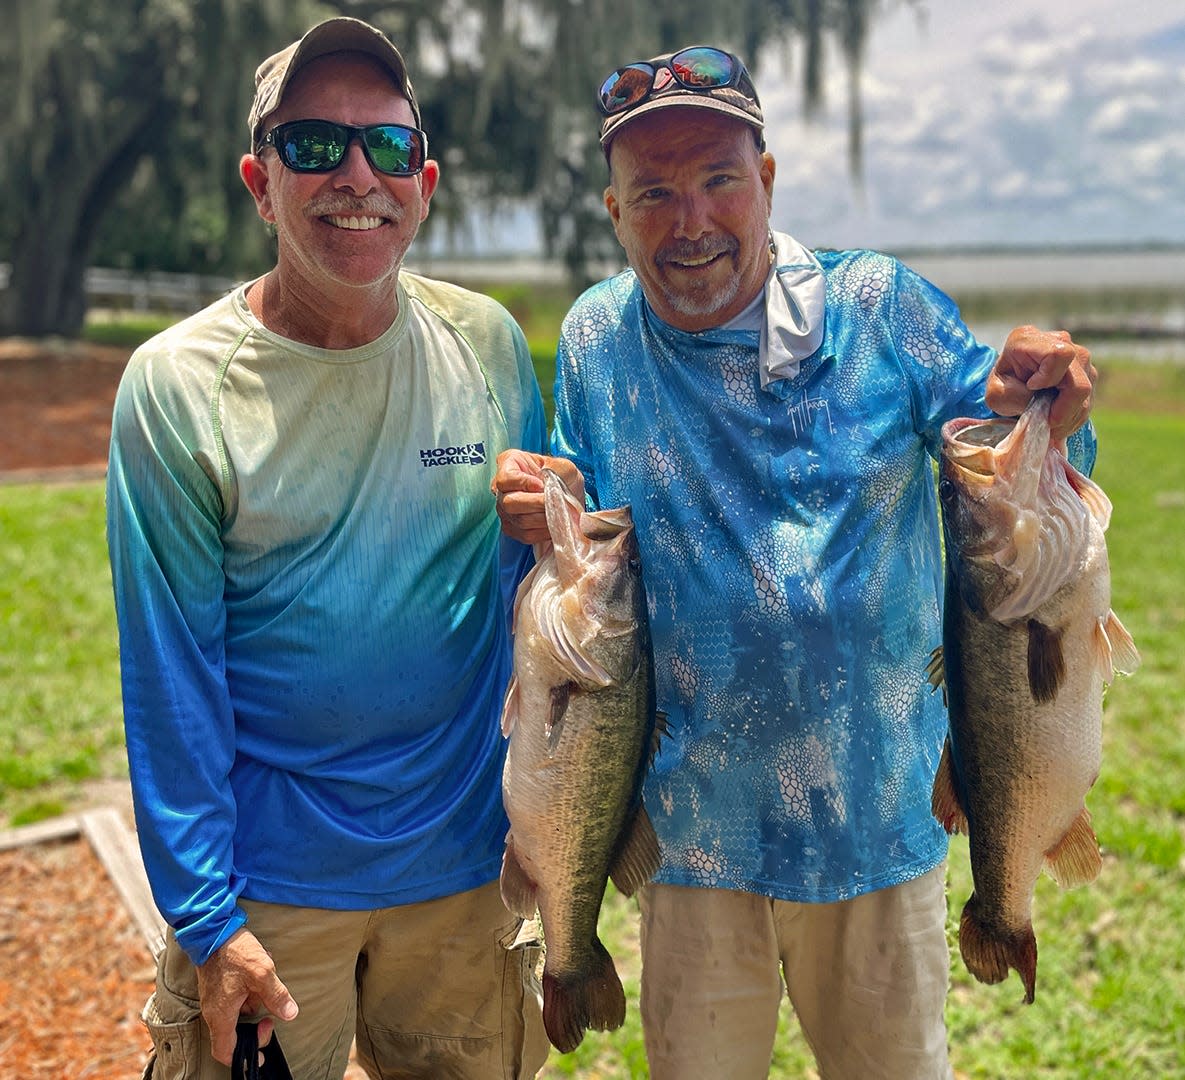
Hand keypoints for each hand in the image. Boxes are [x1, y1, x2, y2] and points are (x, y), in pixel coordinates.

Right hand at [195, 928, 298, 1065]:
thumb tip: (290, 1014)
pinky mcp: (218, 985)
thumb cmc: (234, 951)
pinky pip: (236, 996)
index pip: (225, 1052)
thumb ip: (276, 995)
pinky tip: (260, 968)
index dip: (244, 1058)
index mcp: (221, 1015)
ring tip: (265, 979)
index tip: (262, 1052)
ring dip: (256, 999)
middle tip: (272, 1015)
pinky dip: (250, 987)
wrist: (213, 929)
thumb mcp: (262, 972)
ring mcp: (214, 998)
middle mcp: (213, 1011)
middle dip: (256, 1025)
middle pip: (234, 1033)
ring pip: (238, 1011)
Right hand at [491, 450, 585, 548]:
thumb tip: (548, 489)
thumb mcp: (563, 465)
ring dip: (543, 518)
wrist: (568, 492)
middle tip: (554, 502)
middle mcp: (502, 488)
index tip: (541, 485)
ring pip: (519, 521)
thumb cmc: (562, 474)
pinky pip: (525, 535)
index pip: (506, 478)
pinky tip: (554, 525)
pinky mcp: (513, 528)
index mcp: (510, 463)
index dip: (523, 483)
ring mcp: (505, 510)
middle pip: (509, 503)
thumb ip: (555, 473)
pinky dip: (543, 532)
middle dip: (535, 504)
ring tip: (559, 513)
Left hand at [985, 325, 1096, 442]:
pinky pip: (1089, 399)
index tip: (1032, 387)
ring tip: (1050, 425)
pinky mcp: (1087, 371)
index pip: (1058, 354)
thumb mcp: (996, 395)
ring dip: (1069, 416)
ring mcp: (1077, 356)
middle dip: (1064, 409)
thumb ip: (1016, 397)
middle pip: (1079, 381)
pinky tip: (1058, 420)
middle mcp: (1059, 341)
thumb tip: (1045, 405)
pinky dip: (1074, 416)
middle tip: (1047, 423)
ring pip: (1086, 392)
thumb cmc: (1001, 388)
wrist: (1010, 386)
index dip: (1049, 378)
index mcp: (1028, 339)